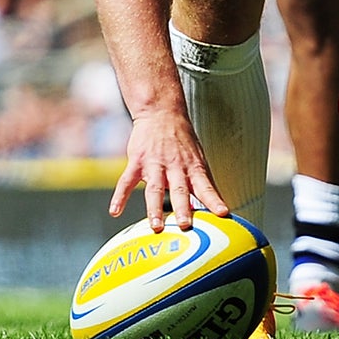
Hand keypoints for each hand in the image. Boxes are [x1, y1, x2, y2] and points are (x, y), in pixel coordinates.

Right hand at [110, 107, 228, 231]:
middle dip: (182, 208)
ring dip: (154, 208)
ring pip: (154, 189)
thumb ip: (203, 182)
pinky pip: (127, 181)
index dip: (214, 200)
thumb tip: (217, 206)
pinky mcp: (137, 162)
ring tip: (156, 226)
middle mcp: (174, 167)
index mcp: (192, 167)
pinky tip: (115, 211)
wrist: (160, 112)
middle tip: (185, 225)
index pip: (206, 187)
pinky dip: (120, 197)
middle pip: (179, 190)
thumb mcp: (197, 157)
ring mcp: (154, 165)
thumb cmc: (181, 138)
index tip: (223, 214)